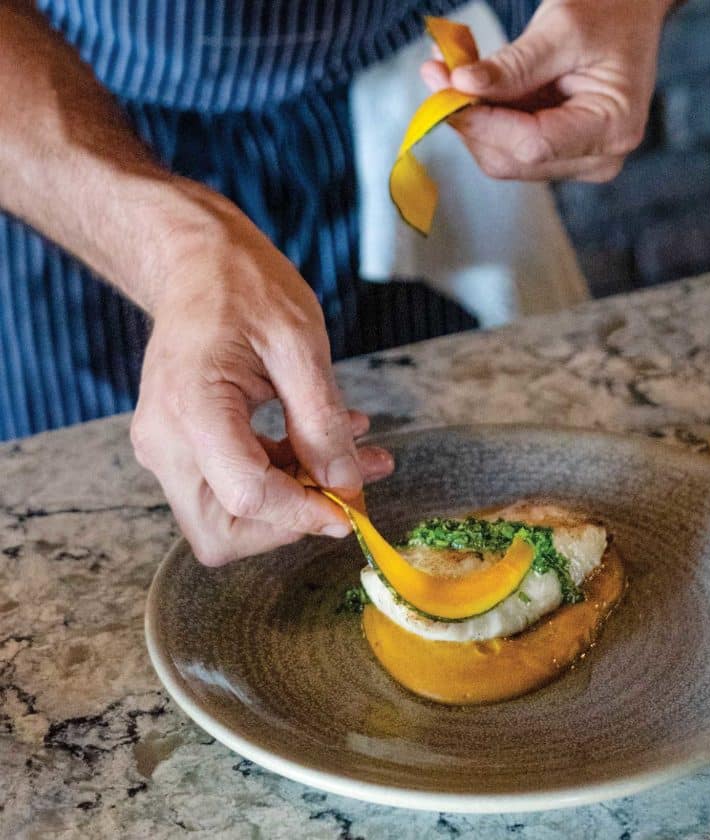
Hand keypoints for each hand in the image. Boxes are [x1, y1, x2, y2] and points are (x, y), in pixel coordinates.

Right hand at [130, 184, 392, 565]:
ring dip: (296, 500)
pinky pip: (230, 488)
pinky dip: (284, 478)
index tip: (353, 510)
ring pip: (227, 517)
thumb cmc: (244, 287)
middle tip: (348, 490)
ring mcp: (166, 449)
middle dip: (290, 522)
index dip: (304, 513)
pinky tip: (329, 444)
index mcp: (191, 409)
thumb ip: (321, 421)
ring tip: (360, 458)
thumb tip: (344, 484)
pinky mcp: (182, 447)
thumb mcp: (300, 344)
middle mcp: (165, 441)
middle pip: (221, 531)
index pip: (247, 496)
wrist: (197, 262)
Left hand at [420, 0, 671, 182]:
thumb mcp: (562, 27)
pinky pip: (509, 146)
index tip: (443, 86)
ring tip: (454, 67)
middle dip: (471, 119)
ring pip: (504, 157)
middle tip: (437, 70)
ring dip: (472, 117)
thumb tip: (460, 84)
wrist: (630, 13)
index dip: (483, 121)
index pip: (534, 145)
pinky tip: (473, 82)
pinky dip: (485, 116)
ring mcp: (580, 161)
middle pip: (513, 160)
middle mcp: (599, 158)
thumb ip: (513, 64)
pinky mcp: (560, 155)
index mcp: (612, 128)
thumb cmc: (608, 12)